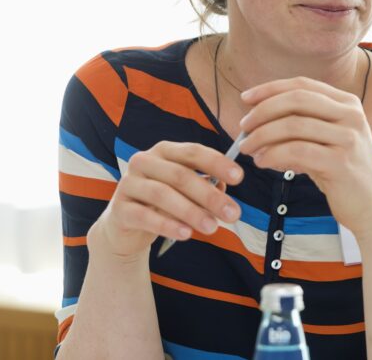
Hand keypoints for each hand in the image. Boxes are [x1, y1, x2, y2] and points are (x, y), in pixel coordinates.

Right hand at [90, 142, 243, 259]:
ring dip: (191, 212)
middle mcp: (144, 161)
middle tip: (233, 214)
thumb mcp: (187, 192)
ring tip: (213, 228)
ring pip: (163, 195)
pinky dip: (167, 225)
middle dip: (210, 195)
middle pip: (180, 175)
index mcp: (164, 151)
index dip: (217, 163)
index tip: (239, 177)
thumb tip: (223, 189)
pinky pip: (144, 216)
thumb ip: (206, 186)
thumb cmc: (164, 203)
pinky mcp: (119, 209)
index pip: (193, 152)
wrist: (125, 227)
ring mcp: (128, 184)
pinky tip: (187, 234)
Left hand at [238, 77, 371, 237]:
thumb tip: (257, 116)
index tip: (246, 97)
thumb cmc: (344, 172)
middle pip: (297, 99)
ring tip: (248, 149)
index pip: (303, 85)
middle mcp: (352, 115)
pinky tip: (263, 162)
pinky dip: (273, 155)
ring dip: (262, 135)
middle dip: (263, 111)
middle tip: (244, 127)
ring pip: (293, 125)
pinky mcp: (341, 163)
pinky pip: (296, 152)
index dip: (270, 88)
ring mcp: (349, 138)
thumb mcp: (328, 139)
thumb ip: (302, 124)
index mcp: (348, 103)